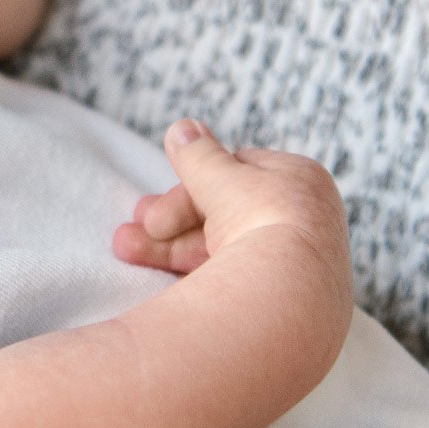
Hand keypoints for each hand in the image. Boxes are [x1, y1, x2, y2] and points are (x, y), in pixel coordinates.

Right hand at [115, 118, 348, 276]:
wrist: (289, 297)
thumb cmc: (262, 222)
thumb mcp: (222, 177)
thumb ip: (198, 154)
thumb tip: (182, 128)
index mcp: (300, 181)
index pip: (236, 172)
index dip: (191, 184)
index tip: (158, 199)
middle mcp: (303, 221)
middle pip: (221, 214)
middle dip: (170, 222)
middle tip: (132, 231)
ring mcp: (292, 264)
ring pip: (218, 248)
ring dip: (168, 247)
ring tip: (126, 249)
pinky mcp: (279, 299)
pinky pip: (229, 278)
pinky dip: (192, 272)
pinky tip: (156, 274)